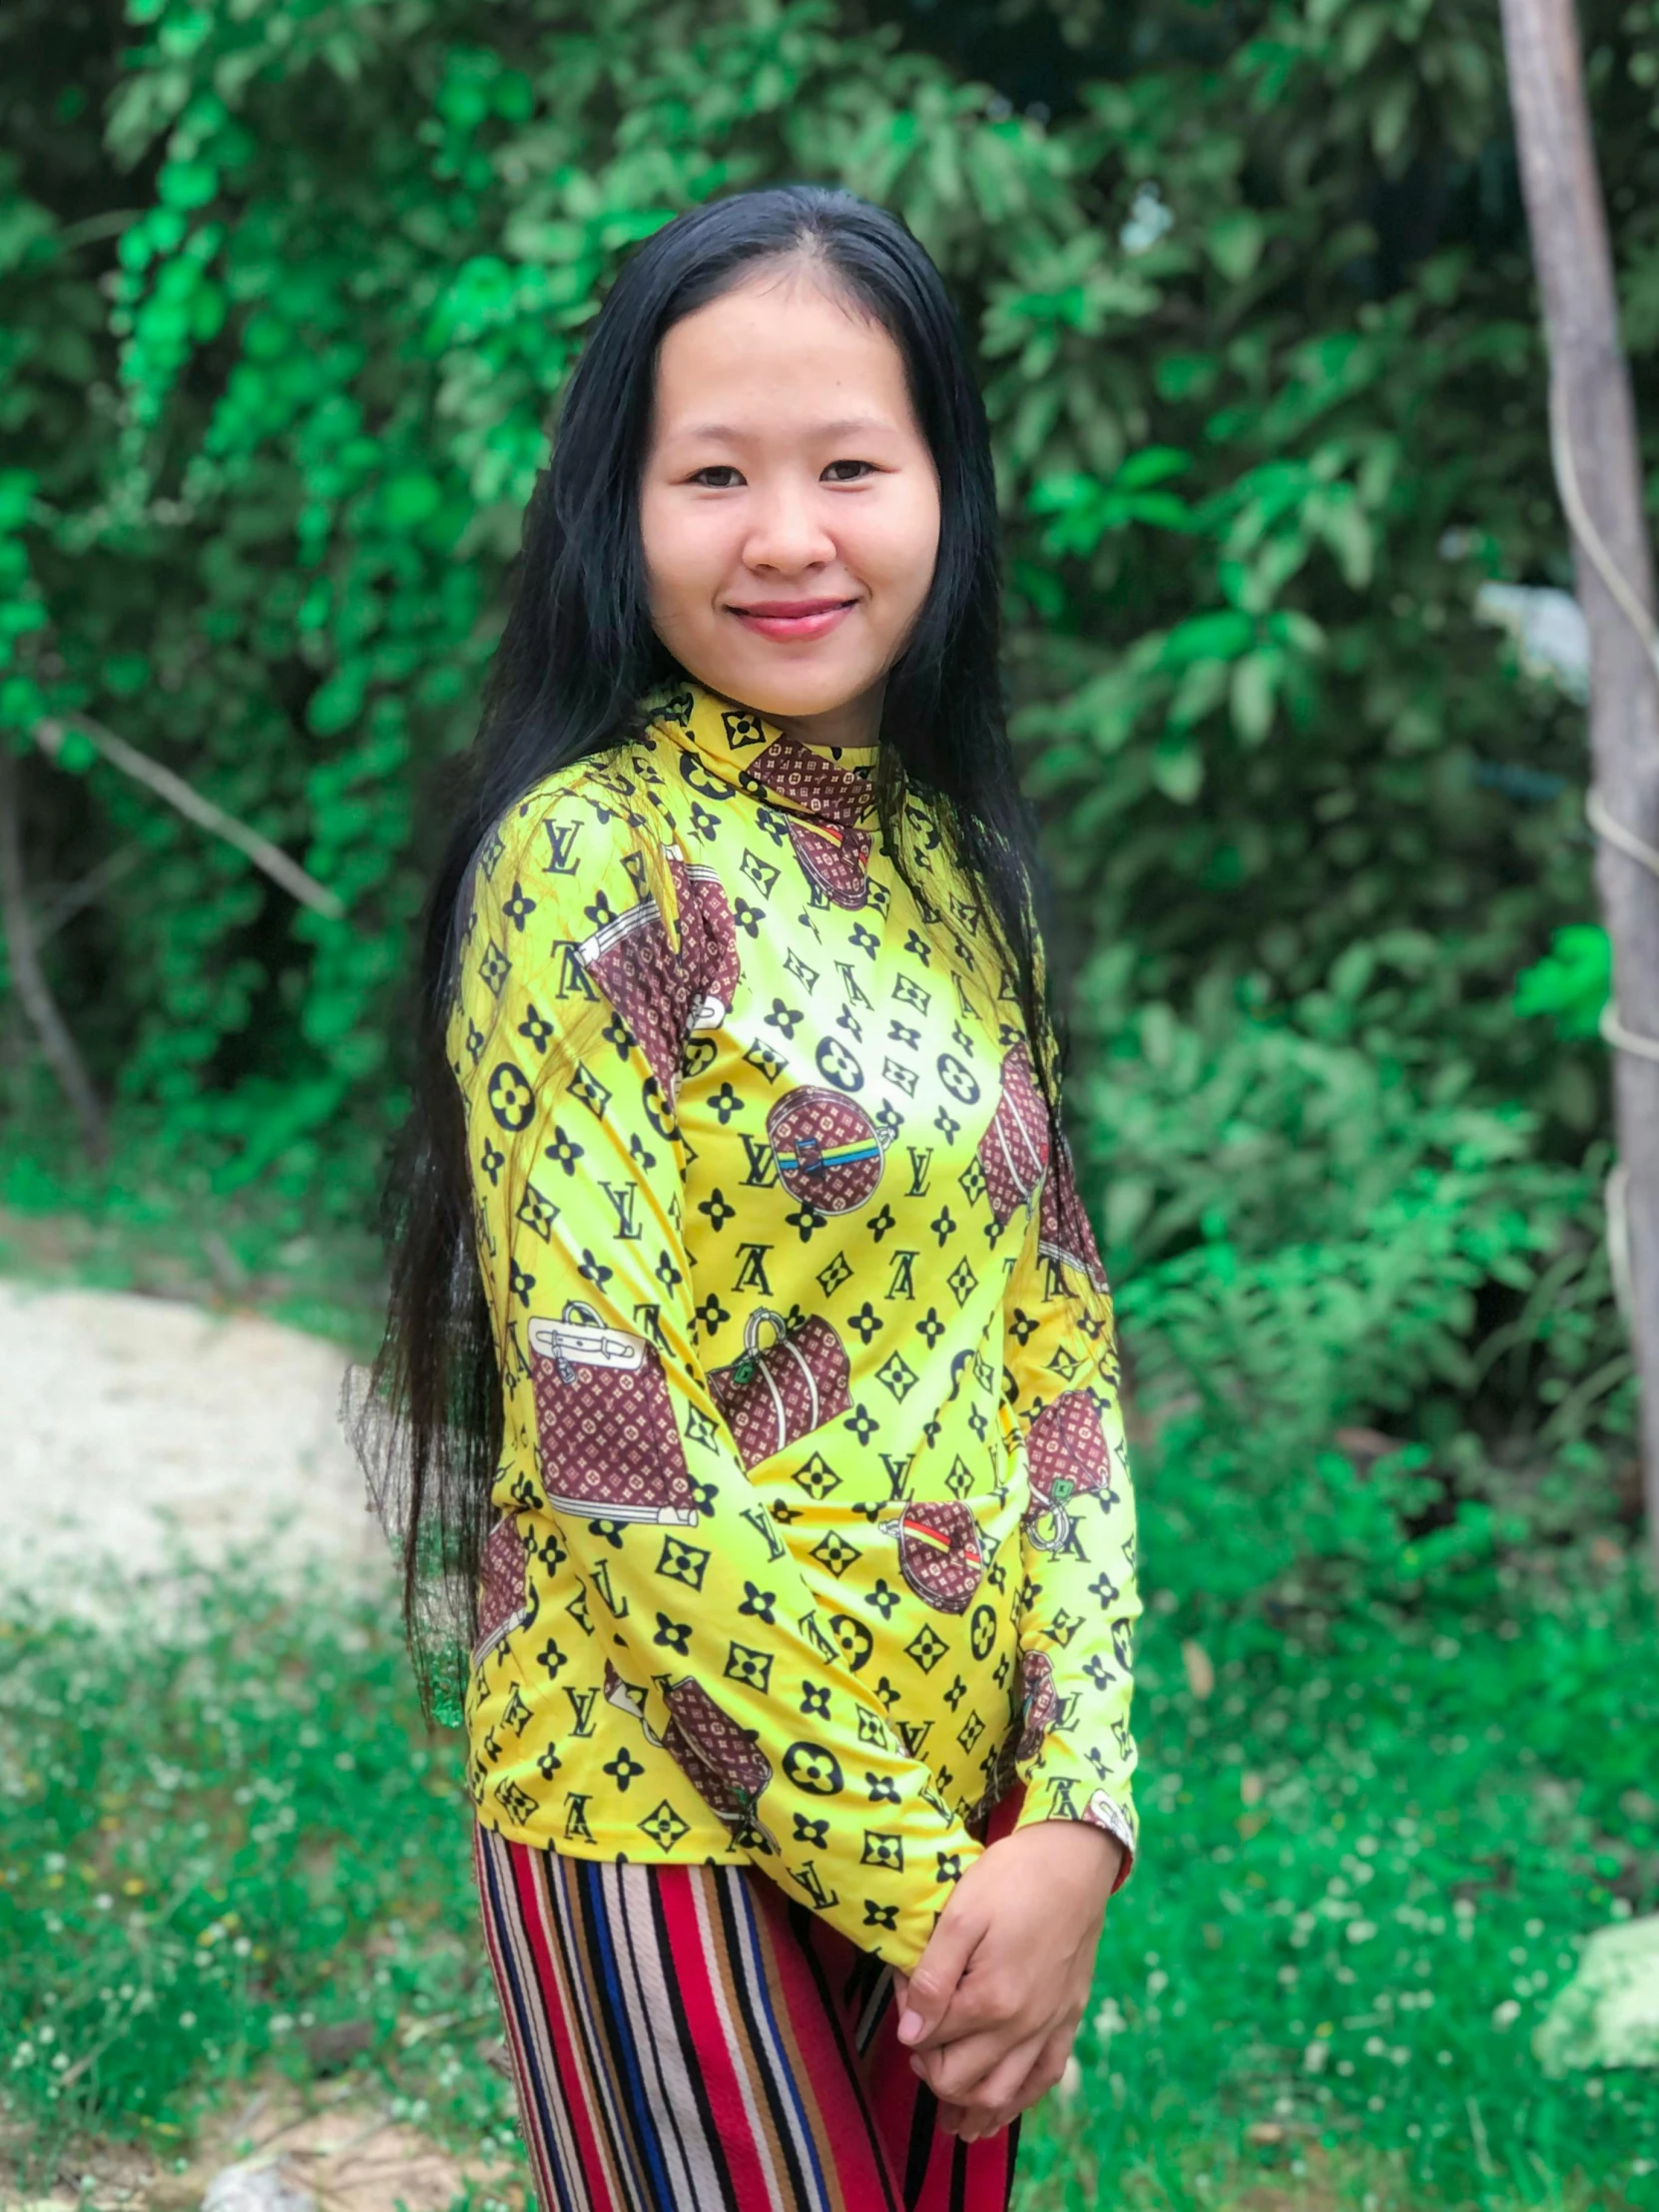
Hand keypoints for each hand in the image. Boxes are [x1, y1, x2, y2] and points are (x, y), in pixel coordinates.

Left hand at [890, 1820, 1121, 2137]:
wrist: (1074, 1861)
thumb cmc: (1011, 1879)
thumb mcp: (960, 1915)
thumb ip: (932, 1979)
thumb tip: (909, 2034)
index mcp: (990, 2001)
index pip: (931, 2042)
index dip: (909, 2026)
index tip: (903, 1993)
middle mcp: (1022, 2026)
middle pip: (963, 2081)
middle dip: (932, 2073)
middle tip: (919, 2047)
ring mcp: (1050, 2026)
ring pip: (1005, 2095)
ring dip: (971, 2109)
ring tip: (948, 2113)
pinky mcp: (1069, 2018)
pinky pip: (1045, 2078)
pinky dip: (1019, 2102)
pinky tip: (1000, 2109)